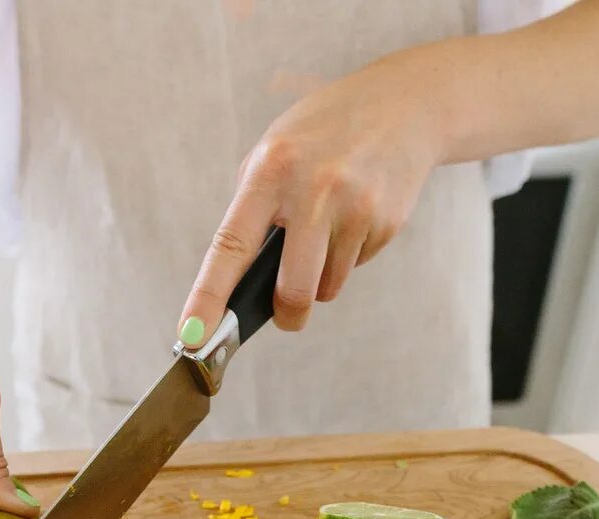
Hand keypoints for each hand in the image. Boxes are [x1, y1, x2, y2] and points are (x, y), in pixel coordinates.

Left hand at [178, 49, 447, 343]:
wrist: (403, 104)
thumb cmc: (326, 132)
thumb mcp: (276, 148)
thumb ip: (255, 205)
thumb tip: (238, 278)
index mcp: (272, 170)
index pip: (231, 246)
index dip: (209, 295)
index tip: (194, 334)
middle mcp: (314, 190)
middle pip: (294, 290)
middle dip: (288, 314)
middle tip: (287, 316)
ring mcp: (356, 207)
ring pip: (328, 286)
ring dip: (322, 277)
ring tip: (328, 230)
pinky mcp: (387, 221)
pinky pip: (356, 266)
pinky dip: (350, 254)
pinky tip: (356, 215)